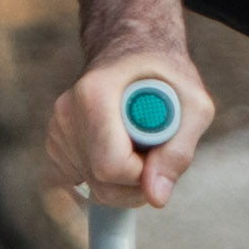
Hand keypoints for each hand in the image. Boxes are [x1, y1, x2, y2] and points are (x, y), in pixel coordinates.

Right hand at [44, 47, 214, 208]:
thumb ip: (179, 152)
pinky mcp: (54, 143)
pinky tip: (119, 149)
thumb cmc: (167, 75)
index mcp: (95, 96)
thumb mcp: (194, 106)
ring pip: (92, 187)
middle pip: (101, 183)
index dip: (144, 172)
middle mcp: (67, 113)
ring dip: (124, 179)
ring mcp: (57, 129)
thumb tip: (156, 197)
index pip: (112, 166)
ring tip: (137, 142)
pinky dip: (106, 178)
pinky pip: (81, 183)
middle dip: (137, 180)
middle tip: (155, 149)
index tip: (159, 151)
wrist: (133, 51)